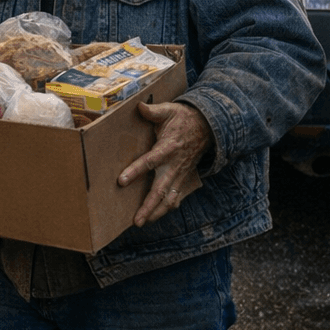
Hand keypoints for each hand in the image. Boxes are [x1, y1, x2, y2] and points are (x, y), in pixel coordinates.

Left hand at [118, 101, 212, 225]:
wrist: (208, 127)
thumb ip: (154, 111)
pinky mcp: (184, 178)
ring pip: (169, 198)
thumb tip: (139, 107)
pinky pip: (176, 197)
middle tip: (136, 220)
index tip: (121, 181)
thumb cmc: (183, 118)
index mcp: (168, 148)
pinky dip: (167, 208)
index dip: (136, 171)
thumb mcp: (169, 110)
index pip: (150, 161)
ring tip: (142, 222)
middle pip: (160, 189)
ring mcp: (180, 174)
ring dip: (157, 212)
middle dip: (148, 206)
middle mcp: (175, 165)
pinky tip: (156, 216)